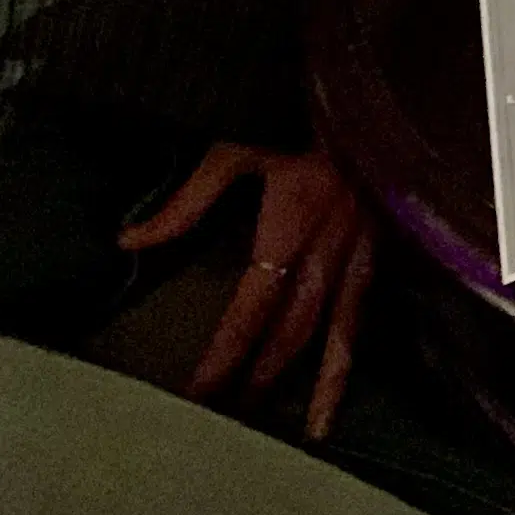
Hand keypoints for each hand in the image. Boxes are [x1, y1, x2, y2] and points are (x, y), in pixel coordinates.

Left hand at [116, 142, 375, 440]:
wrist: (366, 87)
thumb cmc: (294, 113)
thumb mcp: (233, 147)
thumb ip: (185, 202)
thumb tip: (128, 241)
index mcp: (291, 224)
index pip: (253, 309)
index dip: (226, 353)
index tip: (200, 391)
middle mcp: (332, 246)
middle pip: (297, 328)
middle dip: (267, 375)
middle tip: (242, 417)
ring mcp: (365, 246)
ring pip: (346, 326)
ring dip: (329, 380)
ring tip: (317, 427)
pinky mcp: (386, 240)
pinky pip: (371, 302)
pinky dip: (360, 340)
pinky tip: (352, 366)